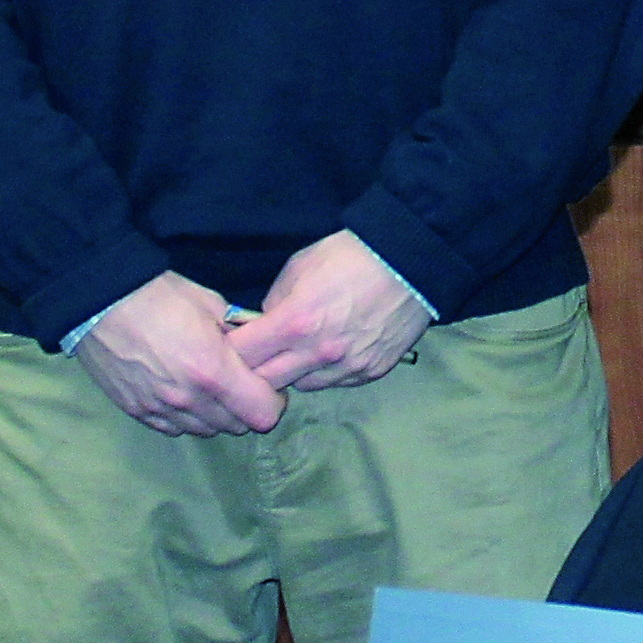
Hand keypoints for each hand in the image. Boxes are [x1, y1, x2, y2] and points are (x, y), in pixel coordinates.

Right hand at [75, 271, 286, 435]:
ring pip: (206, 430)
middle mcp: (188, 398)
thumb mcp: (214, 306)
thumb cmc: (161, 296)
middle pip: (237, 426)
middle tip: (240, 383)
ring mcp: (160, 409)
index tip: (266, 384)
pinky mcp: (136, 411)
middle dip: (245, 407)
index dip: (272, 400)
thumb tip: (261, 347)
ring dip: (216, 415)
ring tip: (210, 387)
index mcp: (213, 371)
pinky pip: (174, 428)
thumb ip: (242, 333)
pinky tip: (183, 393)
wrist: (101, 300)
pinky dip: (186, 417)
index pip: (263, 414)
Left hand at [231, 232, 432, 392]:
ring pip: (301, 386)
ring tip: (302, 350)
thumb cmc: (352, 256)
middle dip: (256, 369)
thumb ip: (275, 301)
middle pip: (265, 382)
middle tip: (261, 354)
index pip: (241, 356)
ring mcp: (347, 367)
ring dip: (294, 373)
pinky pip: (336, 382)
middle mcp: (318, 353)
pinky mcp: (371, 372)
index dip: (231, 350)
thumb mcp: (299, 266)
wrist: (412, 261)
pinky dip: (327, 371)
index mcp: (294, 323)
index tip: (234, 343)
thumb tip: (265, 324)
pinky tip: (335, 349)